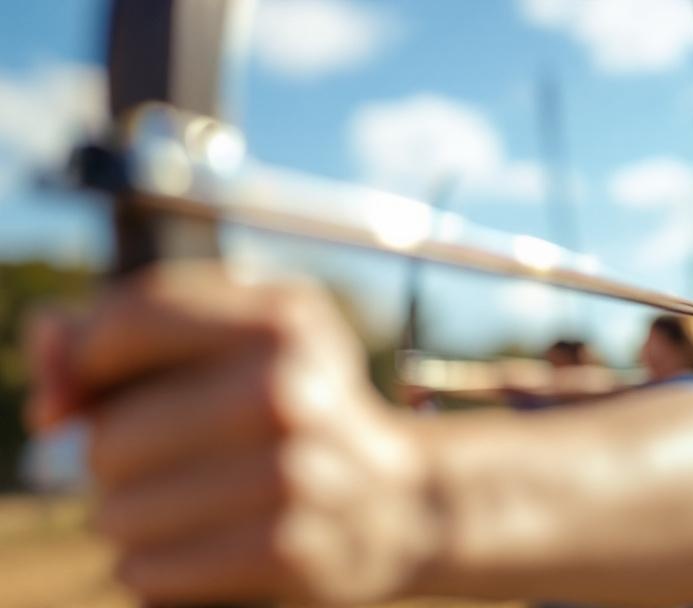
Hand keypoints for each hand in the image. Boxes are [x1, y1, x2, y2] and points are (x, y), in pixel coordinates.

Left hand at [24, 262, 437, 604]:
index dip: (85, 364)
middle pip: (111, 435)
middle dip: (120, 457)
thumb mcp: (242, 343)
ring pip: (119, 510)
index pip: (127, 323)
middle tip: (175, 459)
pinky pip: (148, 570)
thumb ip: (129, 335)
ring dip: (134, 518)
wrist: (399, 502)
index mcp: (281, 319)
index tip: (96, 394)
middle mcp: (288, 390)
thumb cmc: (297, 412)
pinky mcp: (284, 550)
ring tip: (190, 506)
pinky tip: (203, 547)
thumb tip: (49, 401)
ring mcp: (290, 474)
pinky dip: (158, 567)